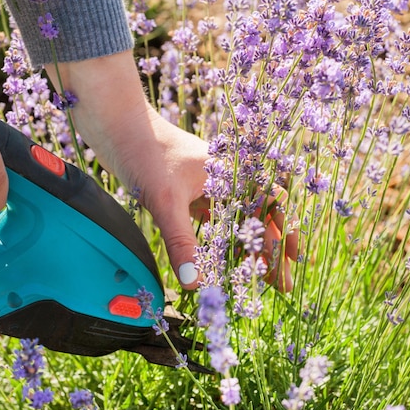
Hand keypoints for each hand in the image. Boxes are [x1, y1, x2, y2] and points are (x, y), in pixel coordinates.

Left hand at [47, 51, 298, 290]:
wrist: (116, 125)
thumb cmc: (146, 152)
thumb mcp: (166, 201)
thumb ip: (182, 242)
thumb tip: (195, 284)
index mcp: (232, 171)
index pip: (271, 203)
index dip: (285, 232)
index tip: (294, 260)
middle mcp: (225, 178)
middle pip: (255, 217)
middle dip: (268, 250)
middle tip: (278, 284)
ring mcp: (206, 185)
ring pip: (235, 221)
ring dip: (245, 248)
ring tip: (254, 276)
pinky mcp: (187, 192)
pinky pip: (212, 220)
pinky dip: (219, 240)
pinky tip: (223, 259)